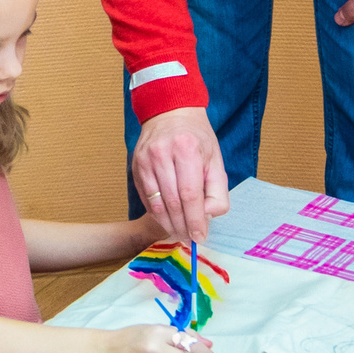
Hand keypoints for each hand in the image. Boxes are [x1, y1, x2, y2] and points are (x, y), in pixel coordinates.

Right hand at [133, 106, 230, 244]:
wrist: (170, 113)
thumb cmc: (197, 139)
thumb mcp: (216, 160)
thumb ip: (217, 191)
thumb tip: (206, 217)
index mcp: (187, 149)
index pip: (190, 194)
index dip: (195, 220)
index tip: (199, 237)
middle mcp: (162, 154)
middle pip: (172, 201)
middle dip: (182, 226)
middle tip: (189, 239)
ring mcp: (145, 160)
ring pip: (156, 203)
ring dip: (168, 224)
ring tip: (179, 233)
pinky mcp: (136, 166)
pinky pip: (146, 198)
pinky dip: (157, 213)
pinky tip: (167, 220)